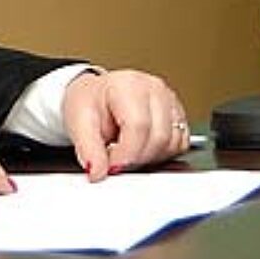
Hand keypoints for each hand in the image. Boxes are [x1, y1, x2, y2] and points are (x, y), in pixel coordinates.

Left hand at [62, 69, 189, 180]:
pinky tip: (143, 148)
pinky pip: (180, 144)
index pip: (138, 126)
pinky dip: (162, 154)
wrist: (96, 96)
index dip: (126, 154)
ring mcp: (170, 100)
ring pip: (172, 143)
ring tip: (127, 150)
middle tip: (116, 159)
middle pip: (159, 137)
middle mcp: (154, 89)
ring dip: (150, 158)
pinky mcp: (178, 114)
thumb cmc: (90, 103)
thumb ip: (89, 149)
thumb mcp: (79, 123)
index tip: (111, 166)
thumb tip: (97, 172)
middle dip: (137, 158)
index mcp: (129, 85)